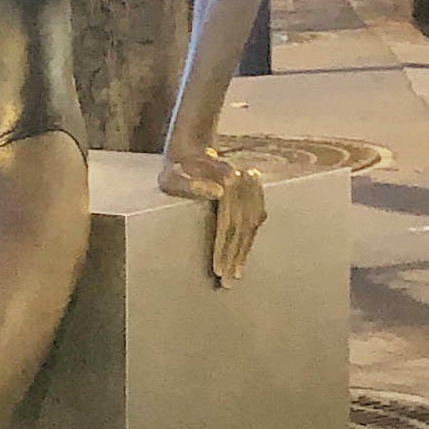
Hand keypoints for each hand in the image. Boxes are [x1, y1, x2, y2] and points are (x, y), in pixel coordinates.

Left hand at [159, 147, 266, 285]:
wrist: (191, 146)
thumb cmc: (176, 167)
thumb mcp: (172, 174)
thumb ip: (189, 184)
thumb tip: (218, 193)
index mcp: (225, 181)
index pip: (228, 222)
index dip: (224, 248)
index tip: (219, 270)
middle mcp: (242, 183)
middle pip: (241, 226)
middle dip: (234, 256)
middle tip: (228, 281)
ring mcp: (249, 186)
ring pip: (251, 224)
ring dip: (244, 250)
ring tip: (238, 273)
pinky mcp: (252, 189)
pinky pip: (256, 217)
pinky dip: (251, 237)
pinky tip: (246, 253)